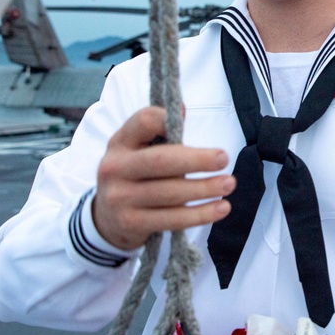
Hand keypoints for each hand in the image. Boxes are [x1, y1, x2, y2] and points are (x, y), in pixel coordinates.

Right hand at [92, 106, 234, 249]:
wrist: (106, 218)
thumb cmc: (134, 175)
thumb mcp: (137, 149)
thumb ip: (158, 131)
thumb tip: (182, 111)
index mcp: (120, 142)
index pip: (144, 121)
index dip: (167, 119)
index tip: (188, 121)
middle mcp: (115, 168)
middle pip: (161, 161)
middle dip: (197, 160)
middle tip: (223, 159)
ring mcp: (120, 198)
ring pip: (170, 193)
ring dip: (204, 189)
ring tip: (228, 184)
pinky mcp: (131, 223)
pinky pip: (172, 219)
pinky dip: (200, 215)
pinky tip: (220, 209)